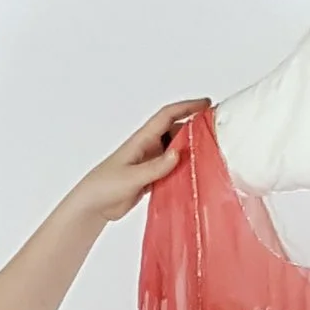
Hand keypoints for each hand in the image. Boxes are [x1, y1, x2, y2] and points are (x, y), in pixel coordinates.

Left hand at [63, 103, 207, 227]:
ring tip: (212, 151)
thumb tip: (178, 154)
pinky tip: (197, 173)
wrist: (93, 205)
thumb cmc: (105, 186)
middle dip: (196, 127)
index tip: (206, 104)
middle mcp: (149, 147)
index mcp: (142, 140)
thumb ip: (154, 167)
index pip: (167, 116)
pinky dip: (185, 168)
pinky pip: (173, 168)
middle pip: (176, 131)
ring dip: (192, 149)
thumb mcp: (131, 176)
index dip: (187, 107)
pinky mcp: (152, 177)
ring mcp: (151, 162)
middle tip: (217, 130)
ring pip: (177, 150)